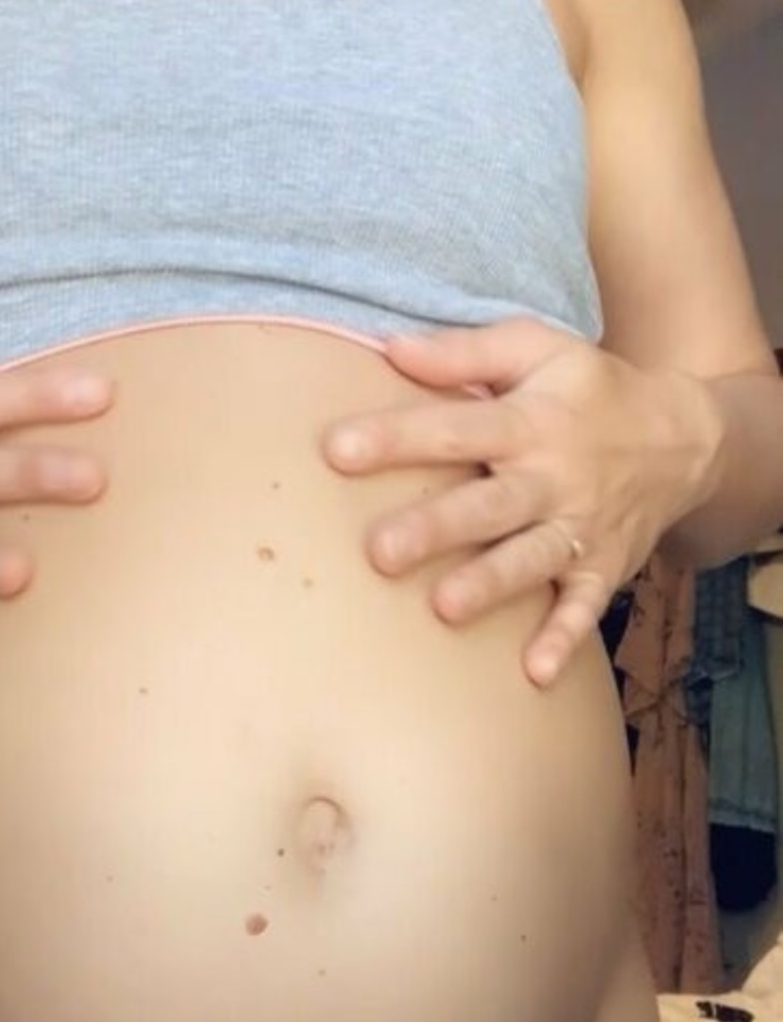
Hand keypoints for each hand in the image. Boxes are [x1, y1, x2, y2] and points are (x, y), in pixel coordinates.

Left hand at [322, 317, 721, 685]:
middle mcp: (555, 477)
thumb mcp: (538, 348)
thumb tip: (390, 349)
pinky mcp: (603, 568)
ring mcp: (581, 528)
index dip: (397, 437)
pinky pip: (585, 607)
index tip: (335, 449)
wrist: (685, 438)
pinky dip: (564, 640)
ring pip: (530, 560)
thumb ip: (464, 353)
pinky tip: (533, 673)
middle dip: (436, 529)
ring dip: (490, 585)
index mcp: (531, 420)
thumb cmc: (589, 390)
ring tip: (444, 608)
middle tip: (378, 552)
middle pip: (489, 505)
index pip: (456, 427)